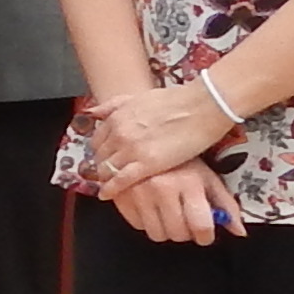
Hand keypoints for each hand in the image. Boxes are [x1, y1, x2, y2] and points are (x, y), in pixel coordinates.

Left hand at [82, 78, 240, 193]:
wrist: (201, 107)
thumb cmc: (176, 100)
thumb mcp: (138, 97)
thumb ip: (114, 105)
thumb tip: (92, 113)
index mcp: (117, 117)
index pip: (97, 140)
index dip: (100, 151)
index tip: (104, 158)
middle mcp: (118, 133)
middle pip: (100, 156)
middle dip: (102, 165)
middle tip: (108, 173)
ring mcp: (130, 149)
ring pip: (107, 169)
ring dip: (106, 178)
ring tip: (110, 185)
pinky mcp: (146, 164)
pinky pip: (120, 180)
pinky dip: (111, 189)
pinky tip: (107, 195)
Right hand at [107, 157, 235, 245]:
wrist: (148, 135)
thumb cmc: (183, 157)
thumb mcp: (207, 176)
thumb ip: (225, 204)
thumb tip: (239, 231)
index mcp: (188, 183)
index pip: (200, 225)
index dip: (205, 236)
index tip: (204, 234)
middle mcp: (162, 188)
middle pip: (177, 233)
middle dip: (185, 232)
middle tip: (186, 221)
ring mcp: (139, 192)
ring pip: (156, 233)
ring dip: (165, 229)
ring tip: (168, 213)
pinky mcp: (120, 193)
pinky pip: (136, 225)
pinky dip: (145, 221)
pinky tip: (151, 207)